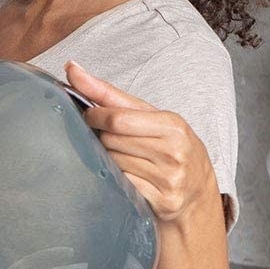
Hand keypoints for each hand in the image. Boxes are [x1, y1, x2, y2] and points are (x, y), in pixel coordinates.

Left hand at [65, 62, 218, 225]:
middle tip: (111, 140)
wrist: (197, 192)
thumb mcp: (150, 117)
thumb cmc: (169, 147)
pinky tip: (127, 177)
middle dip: (102, 138)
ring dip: (108, 159)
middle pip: (111, 141)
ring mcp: (168, 178)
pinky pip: (120, 184)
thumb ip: (109, 94)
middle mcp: (173, 151)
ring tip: (125, 159)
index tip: (89, 116)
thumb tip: (72, 67)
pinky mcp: (161, 201)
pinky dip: (116, 179)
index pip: (117, 118)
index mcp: (172, 125)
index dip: (94, 116)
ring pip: (112, 162)